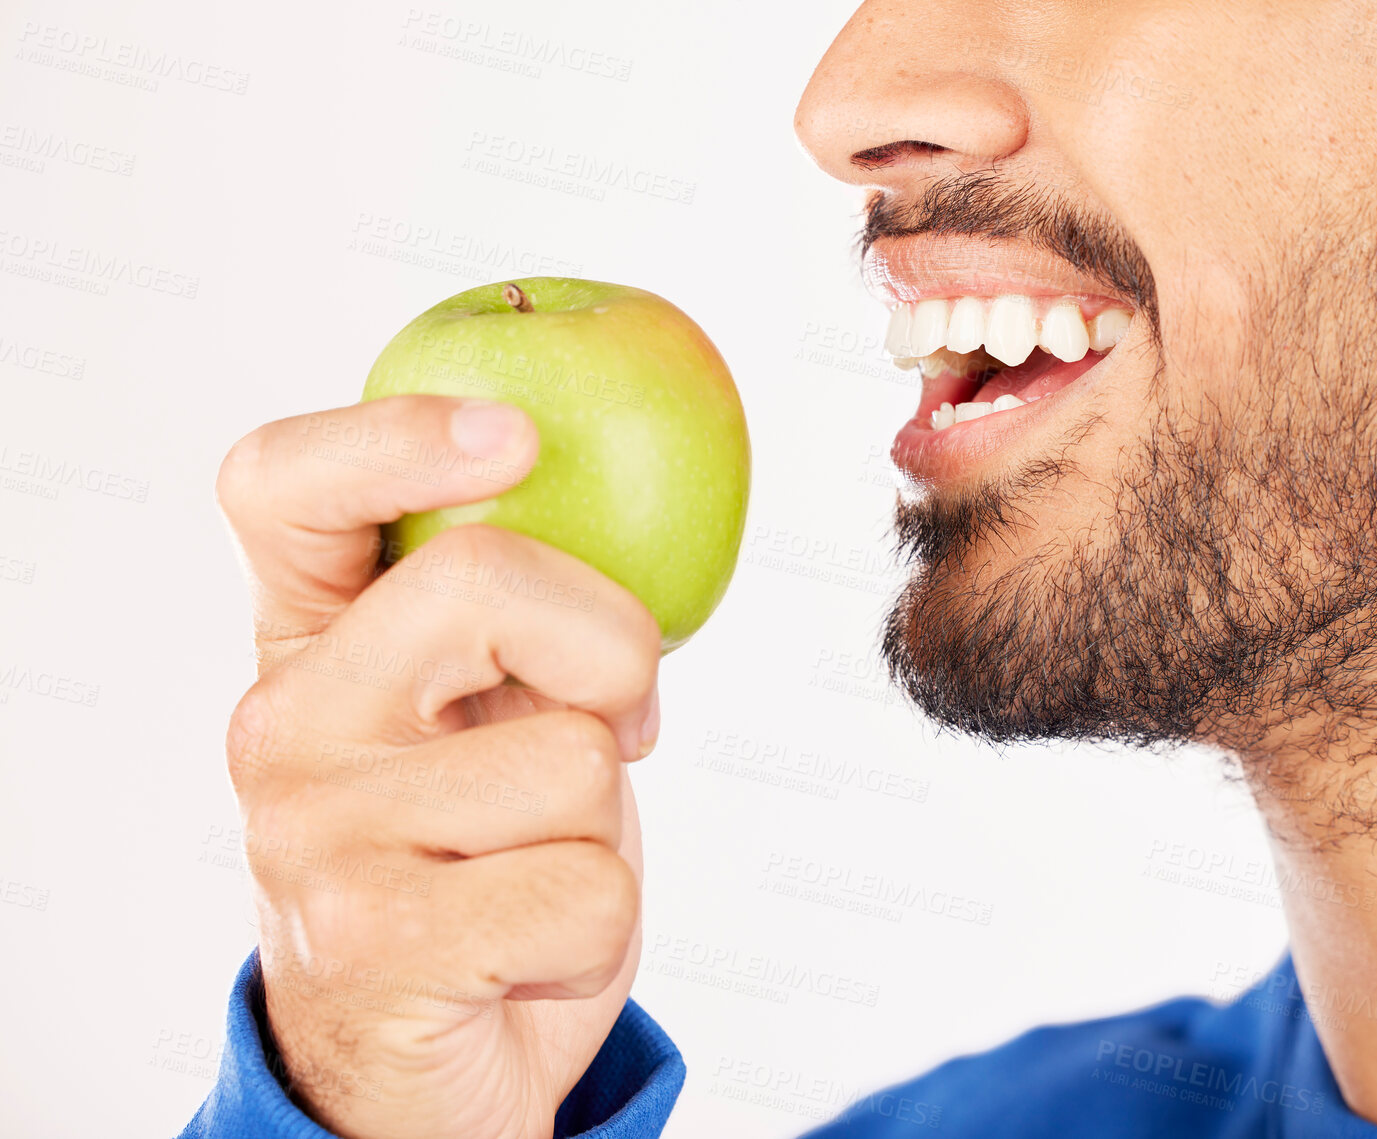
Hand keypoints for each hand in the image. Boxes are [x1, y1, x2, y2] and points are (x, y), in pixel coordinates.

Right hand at [214, 396, 661, 1138]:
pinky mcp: (374, 943)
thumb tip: (643, 505)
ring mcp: (316, 834)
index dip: (392, 433)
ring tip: (535, 865)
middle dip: (612, 647)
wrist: (422, 1062)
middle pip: (484, 582)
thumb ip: (513, 621)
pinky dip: (601, 923)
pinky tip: (528, 948)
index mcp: (306, 645)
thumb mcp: (481, 721)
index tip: (513, 436)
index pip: (282, 486)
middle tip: (619, 719)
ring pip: (574, 756)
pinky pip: (590, 884)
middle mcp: (284, 724)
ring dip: (605, 820)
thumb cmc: (480, 864)